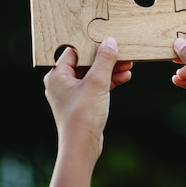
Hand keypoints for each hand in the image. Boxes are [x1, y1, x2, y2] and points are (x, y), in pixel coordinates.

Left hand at [43, 38, 132, 158]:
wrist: (82, 146)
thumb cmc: (83, 115)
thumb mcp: (97, 82)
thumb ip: (104, 60)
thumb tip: (109, 42)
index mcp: (57, 75)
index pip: (74, 51)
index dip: (91, 45)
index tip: (107, 40)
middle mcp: (61, 83)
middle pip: (86, 63)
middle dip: (106, 59)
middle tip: (122, 53)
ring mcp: (72, 94)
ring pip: (93, 75)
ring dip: (110, 70)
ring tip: (128, 66)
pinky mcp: (82, 103)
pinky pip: (96, 87)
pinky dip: (109, 82)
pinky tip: (124, 78)